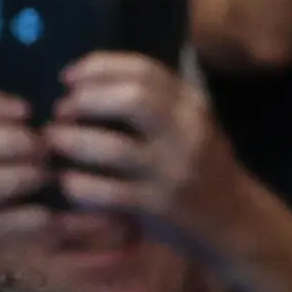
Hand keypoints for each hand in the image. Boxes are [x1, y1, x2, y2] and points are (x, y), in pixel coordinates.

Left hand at [43, 54, 248, 249]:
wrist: (235, 223)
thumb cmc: (199, 169)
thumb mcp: (188, 126)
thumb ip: (154, 101)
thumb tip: (89, 81)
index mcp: (192, 107)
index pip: (142, 70)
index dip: (97, 68)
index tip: (68, 78)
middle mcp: (187, 135)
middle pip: (131, 99)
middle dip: (85, 99)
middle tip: (62, 111)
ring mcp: (173, 172)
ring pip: (112, 147)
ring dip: (72, 140)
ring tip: (55, 141)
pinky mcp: (159, 207)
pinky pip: (106, 192)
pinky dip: (78, 184)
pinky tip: (68, 181)